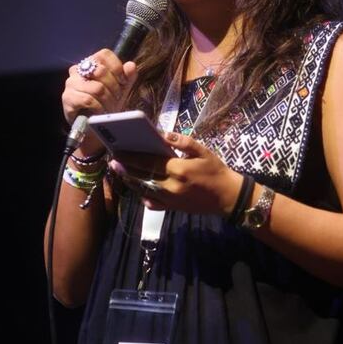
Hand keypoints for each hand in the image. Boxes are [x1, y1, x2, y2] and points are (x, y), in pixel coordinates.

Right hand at [61, 48, 136, 155]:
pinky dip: (99, 108)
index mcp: (90, 64)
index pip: (104, 54)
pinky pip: (89, 100)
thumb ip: (127, 77)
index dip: (117, 67)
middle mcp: (77, 71)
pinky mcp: (67, 98)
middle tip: (117, 98)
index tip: (123, 81)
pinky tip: (100, 112)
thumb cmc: (106, 104)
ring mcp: (71, 84)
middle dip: (114, 87)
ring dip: (108, 101)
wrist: (93, 127)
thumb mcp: (120, 89)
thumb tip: (130, 65)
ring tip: (110, 109)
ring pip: (97, 88)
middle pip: (101, 71)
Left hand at [113, 132, 241, 216]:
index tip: (118, 151)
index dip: (131, 157)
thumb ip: (183, 142)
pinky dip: (143, 196)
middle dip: (126, 169)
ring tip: (121, 172)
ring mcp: (170, 200)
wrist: (229, 197)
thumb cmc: (216, 171)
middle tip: (113, 162)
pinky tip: (138, 188)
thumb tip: (164, 135)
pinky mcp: (172, 208)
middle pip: (142, 177)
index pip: (148, 162)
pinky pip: (152, 204)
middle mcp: (171, 186)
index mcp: (178, 170)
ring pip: (143, 190)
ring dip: (131, 181)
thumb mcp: (203, 151)